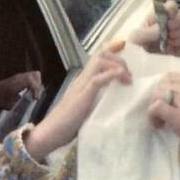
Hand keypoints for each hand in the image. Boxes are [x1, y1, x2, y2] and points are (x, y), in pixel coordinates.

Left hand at [0, 71, 43, 109]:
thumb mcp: (9, 105)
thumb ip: (20, 105)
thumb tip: (31, 108)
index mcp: (15, 84)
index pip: (31, 81)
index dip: (36, 89)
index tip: (36, 99)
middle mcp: (18, 77)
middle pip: (36, 75)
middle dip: (38, 85)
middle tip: (35, 96)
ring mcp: (19, 76)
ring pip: (35, 74)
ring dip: (37, 83)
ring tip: (34, 93)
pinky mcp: (20, 77)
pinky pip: (32, 76)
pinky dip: (34, 83)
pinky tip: (30, 91)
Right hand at [24, 43, 131, 158]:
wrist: (50, 134)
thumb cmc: (67, 125)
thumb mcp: (87, 108)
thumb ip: (97, 100)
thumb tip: (114, 101)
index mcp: (83, 81)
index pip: (97, 58)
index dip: (111, 48)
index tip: (125, 45)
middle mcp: (82, 79)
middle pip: (101, 55)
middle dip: (119, 58)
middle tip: (129, 74)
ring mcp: (81, 86)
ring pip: (99, 62)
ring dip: (117, 65)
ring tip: (127, 79)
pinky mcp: (82, 96)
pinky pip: (97, 79)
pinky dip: (110, 74)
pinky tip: (120, 76)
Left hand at [128, 0, 179, 55]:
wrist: (140, 66)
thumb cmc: (135, 47)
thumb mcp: (136, 38)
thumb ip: (147, 32)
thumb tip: (160, 28)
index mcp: (158, 16)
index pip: (171, 5)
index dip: (173, 9)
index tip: (169, 19)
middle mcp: (169, 23)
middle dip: (178, 23)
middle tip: (170, 31)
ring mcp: (176, 34)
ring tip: (169, 41)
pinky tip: (171, 49)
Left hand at [147, 73, 179, 169]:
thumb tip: (173, 99)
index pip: (173, 75)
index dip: (164, 87)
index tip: (164, 101)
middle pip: (164, 81)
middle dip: (157, 96)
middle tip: (159, 112)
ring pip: (158, 93)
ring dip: (154, 106)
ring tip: (160, 121)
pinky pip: (157, 107)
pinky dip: (153, 116)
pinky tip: (159, 126)